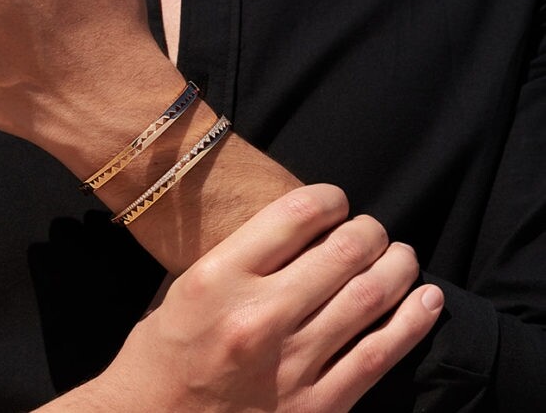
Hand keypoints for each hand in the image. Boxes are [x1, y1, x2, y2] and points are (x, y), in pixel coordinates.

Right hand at [91, 185, 443, 412]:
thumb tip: (300, 232)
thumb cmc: (162, 355)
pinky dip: (412, 323)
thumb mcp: (183, 288)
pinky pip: (379, 356)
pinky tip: (427, 299)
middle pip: (341, 252)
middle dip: (367, 230)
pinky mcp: (317, 408)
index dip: (328, 198)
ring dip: (396, 267)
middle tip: (370, 228)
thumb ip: (239, 258)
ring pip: (368, 298)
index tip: (335, 202)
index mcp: (218, 278)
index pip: (294, 214)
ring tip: (401, 254)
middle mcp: (259, 316)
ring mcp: (292, 365)